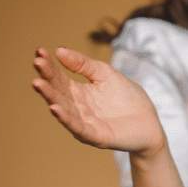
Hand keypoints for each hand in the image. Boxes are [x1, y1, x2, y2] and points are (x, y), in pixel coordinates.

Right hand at [32, 47, 164, 156]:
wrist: (151, 124)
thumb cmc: (128, 99)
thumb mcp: (106, 75)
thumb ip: (84, 64)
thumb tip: (59, 50)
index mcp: (79, 93)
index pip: (59, 78)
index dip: (49, 66)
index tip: (39, 51)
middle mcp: (77, 108)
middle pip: (58, 92)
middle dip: (46, 78)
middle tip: (37, 63)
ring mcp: (85, 123)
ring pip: (63, 110)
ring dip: (50, 97)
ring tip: (37, 83)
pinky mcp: (96, 136)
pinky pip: (78, 127)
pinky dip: (65, 119)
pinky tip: (54, 108)